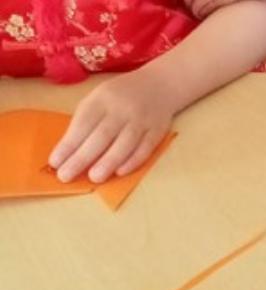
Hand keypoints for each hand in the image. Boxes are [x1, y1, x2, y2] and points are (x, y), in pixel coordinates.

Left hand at [49, 69, 177, 183]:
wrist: (160, 84)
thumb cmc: (121, 96)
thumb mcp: (99, 99)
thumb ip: (86, 120)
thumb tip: (69, 151)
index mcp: (102, 99)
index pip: (82, 124)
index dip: (69, 144)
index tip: (55, 163)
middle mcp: (122, 109)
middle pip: (101, 136)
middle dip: (82, 157)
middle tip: (67, 176)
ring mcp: (142, 120)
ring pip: (125, 143)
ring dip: (108, 162)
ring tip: (94, 178)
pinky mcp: (158, 130)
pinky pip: (145, 148)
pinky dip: (133, 161)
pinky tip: (120, 172)